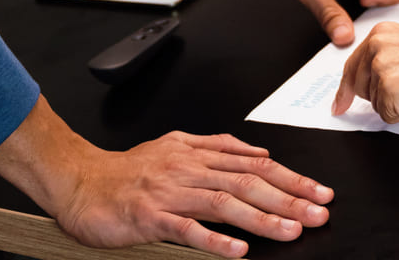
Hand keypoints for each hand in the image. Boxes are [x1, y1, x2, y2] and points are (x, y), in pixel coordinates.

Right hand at [0, 98, 330, 258]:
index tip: (319, 190)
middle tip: (318, 212)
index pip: (254, 163)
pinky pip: (186, 228)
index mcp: (196, 152)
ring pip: (223, 202)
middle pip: (246, 181)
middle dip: (288, 196)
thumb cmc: (127, 172)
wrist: (79, 181)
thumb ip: (217, 149)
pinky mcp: (149, 216)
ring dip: (261, 216)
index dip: (291, 176)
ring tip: (291, 229)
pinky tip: (238, 250)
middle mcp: (187, 167)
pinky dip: (214, 239)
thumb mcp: (175, 148)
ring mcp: (169, 192)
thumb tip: (259, 152)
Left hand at [332, 22, 398, 124]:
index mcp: (382, 33)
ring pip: (375, 102)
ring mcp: (381, 69)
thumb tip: (364, 79)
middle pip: (360, 86)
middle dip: (378, 96)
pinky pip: (386, 116)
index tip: (340, 103)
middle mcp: (377, 47)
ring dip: (394, 105)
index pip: (353, 64)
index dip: (347, 88)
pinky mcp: (388, 92)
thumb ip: (386, 56)